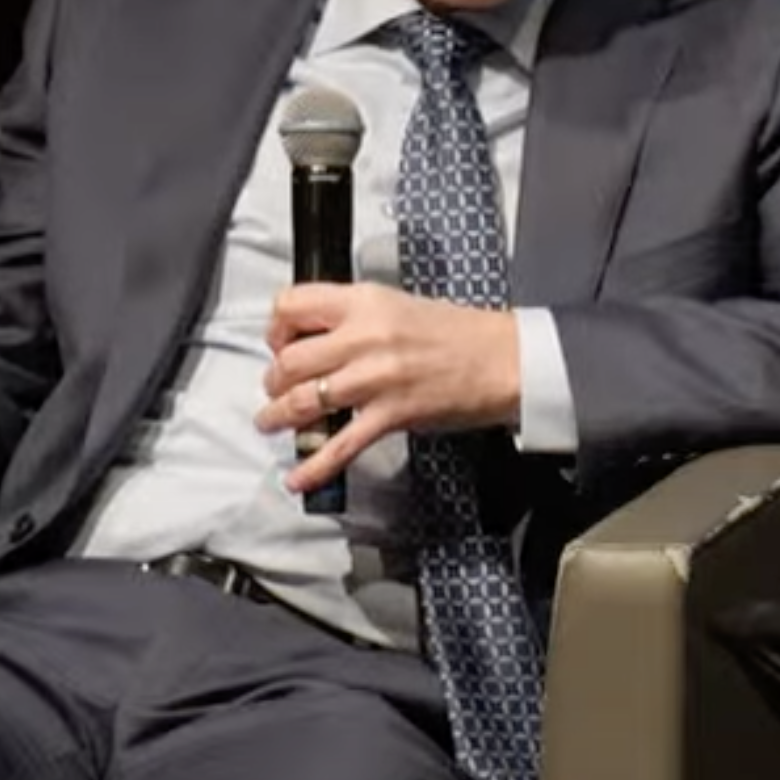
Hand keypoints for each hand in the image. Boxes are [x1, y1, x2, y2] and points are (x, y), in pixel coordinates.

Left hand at [258, 283, 522, 493]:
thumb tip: (315, 340)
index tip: (279, 343)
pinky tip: (298, 477)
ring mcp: (377, 378)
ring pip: (303, 401)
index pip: (293, 305)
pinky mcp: (392, 414)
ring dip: (279, 417)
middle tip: (276, 388)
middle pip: (289, 360)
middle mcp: (366, 336)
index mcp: (366, 302)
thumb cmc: (460, 334)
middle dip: (273, 380)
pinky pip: (341, 444)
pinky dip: (314, 466)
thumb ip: (354, 318)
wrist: (506, 359)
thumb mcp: (398, 305)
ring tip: (273, 422)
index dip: (276, 328)